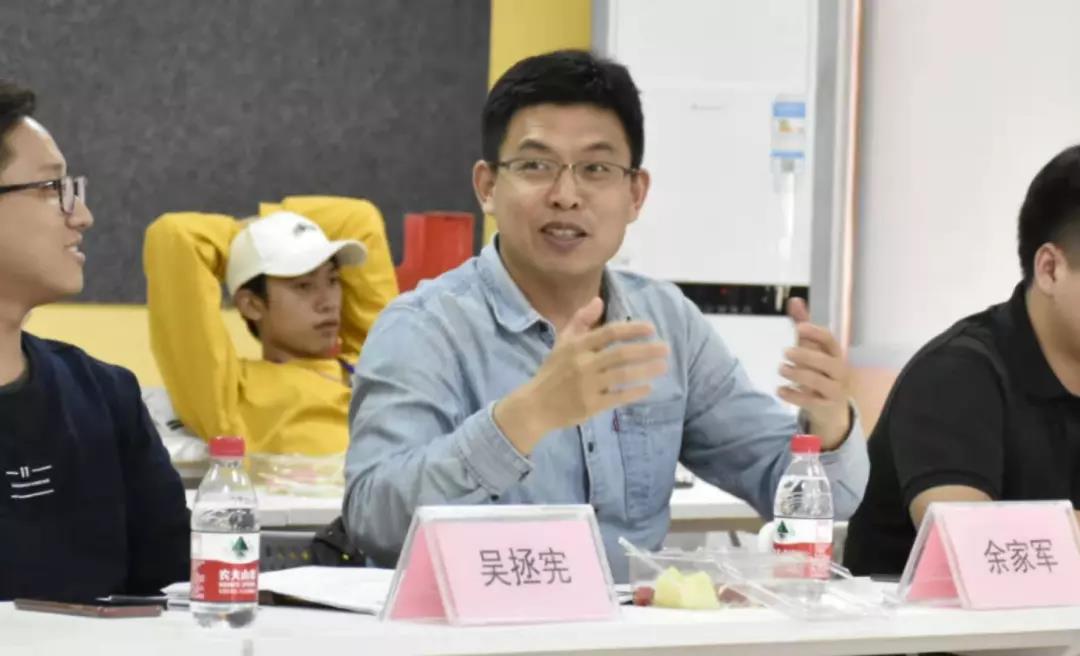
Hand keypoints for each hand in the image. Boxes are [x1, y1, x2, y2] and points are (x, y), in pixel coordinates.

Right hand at [494, 298, 669, 453]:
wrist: (535, 406)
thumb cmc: (552, 372)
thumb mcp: (561, 342)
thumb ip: (580, 320)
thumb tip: (598, 300)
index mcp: (576, 347)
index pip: (609, 333)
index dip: (632, 329)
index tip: (651, 328)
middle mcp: (582, 364)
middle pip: (620, 354)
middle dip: (646, 350)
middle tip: (666, 348)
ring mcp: (587, 386)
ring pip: (622, 375)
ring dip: (646, 370)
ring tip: (663, 366)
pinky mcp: (590, 406)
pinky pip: (618, 397)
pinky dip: (634, 392)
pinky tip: (648, 388)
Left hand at [777, 297, 850, 448]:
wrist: (833, 406)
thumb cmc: (820, 370)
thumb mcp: (811, 348)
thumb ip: (803, 325)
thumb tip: (794, 300)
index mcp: (835, 353)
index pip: (830, 340)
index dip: (815, 333)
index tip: (799, 328)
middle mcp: (839, 370)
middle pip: (826, 362)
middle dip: (806, 356)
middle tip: (785, 352)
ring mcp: (834, 390)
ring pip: (818, 381)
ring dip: (798, 374)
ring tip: (781, 368)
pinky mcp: (825, 406)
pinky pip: (810, 402)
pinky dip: (794, 396)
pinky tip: (780, 390)